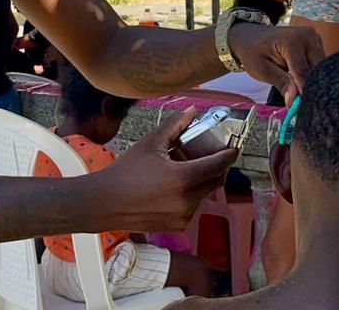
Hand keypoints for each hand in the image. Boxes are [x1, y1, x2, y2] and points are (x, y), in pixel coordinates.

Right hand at [98, 108, 237, 232]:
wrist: (104, 203)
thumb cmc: (125, 172)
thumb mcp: (151, 143)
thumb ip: (175, 126)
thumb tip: (192, 112)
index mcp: (184, 178)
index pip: (219, 165)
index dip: (230, 154)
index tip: (234, 147)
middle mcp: (188, 200)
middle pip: (216, 181)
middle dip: (218, 168)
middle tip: (214, 155)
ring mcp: (184, 216)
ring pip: (204, 195)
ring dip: (202, 182)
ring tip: (187, 170)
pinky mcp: (177, 226)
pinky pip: (193, 208)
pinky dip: (190, 196)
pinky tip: (175, 187)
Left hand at [228, 23, 322, 103]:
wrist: (251, 36)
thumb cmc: (253, 51)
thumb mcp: (262, 70)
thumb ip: (281, 83)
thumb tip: (294, 100)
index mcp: (292, 40)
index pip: (303, 72)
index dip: (303, 93)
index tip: (301, 108)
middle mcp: (308, 36)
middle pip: (317, 70)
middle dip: (310, 88)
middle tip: (301, 104)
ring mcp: (314, 39)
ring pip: (321, 69)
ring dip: (312, 82)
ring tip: (300, 93)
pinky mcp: (317, 44)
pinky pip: (319, 64)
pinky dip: (312, 75)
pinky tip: (302, 83)